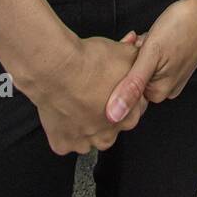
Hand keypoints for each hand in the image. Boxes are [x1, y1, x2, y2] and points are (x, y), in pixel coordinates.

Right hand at [28, 34, 149, 155]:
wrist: (58, 67)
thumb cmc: (90, 62)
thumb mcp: (126, 53)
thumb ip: (137, 60)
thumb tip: (139, 54)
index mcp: (129, 117)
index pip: (133, 109)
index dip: (124, 95)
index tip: (113, 87)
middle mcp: (108, 135)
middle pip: (111, 126)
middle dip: (106, 111)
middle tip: (95, 92)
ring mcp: (84, 142)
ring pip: (88, 136)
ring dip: (85, 123)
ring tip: (78, 101)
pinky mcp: (62, 143)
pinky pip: (65, 140)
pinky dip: (64, 128)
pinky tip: (64, 110)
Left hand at [107, 0, 196, 120]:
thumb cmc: (181, 26)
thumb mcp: (151, 54)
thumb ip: (132, 85)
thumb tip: (113, 116)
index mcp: (159, 93)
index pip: (126, 87)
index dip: (122, 66)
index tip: (125, 48)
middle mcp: (167, 88)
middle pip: (135, 75)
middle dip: (131, 56)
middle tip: (136, 39)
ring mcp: (173, 74)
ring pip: (143, 64)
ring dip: (140, 48)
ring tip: (148, 34)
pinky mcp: (177, 62)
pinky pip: (154, 58)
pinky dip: (149, 45)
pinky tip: (154, 34)